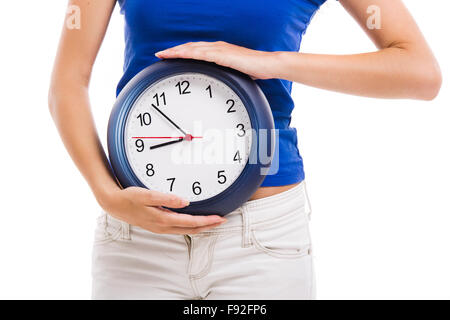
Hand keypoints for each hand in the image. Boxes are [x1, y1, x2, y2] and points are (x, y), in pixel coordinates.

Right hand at [99, 187, 226, 234]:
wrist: (113, 204)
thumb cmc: (129, 198)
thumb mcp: (146, 195)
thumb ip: (166, 198)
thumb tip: (185, 202)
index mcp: (163, 220)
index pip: (191, 222)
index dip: (207, 221)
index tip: (219, 218)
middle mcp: (163, 226)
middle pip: (191, 229)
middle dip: (208, 226)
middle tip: (222, 221)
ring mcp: (160, 228)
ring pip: (185, 230)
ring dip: (200, 227)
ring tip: (211, 222)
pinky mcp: (157, 225)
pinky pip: (178, 228)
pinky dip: (189, 226)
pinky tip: (192, 222)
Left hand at [155, 41, 277, 79]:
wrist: (268, 65)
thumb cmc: (255, 70)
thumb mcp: (235, 74)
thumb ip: (225, 75)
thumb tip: (219, 84)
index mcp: (219, 52)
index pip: (196, 50)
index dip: (182, 52)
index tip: (169, 57)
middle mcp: (217, 48)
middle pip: (190, 47)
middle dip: (174, 51)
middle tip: (160, 55)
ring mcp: (220, 50)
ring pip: (192, 48)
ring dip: (177, 51)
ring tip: (164, 55)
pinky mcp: (223, 54)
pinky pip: (201, 53)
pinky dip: (189, 53)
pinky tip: (180, 55)